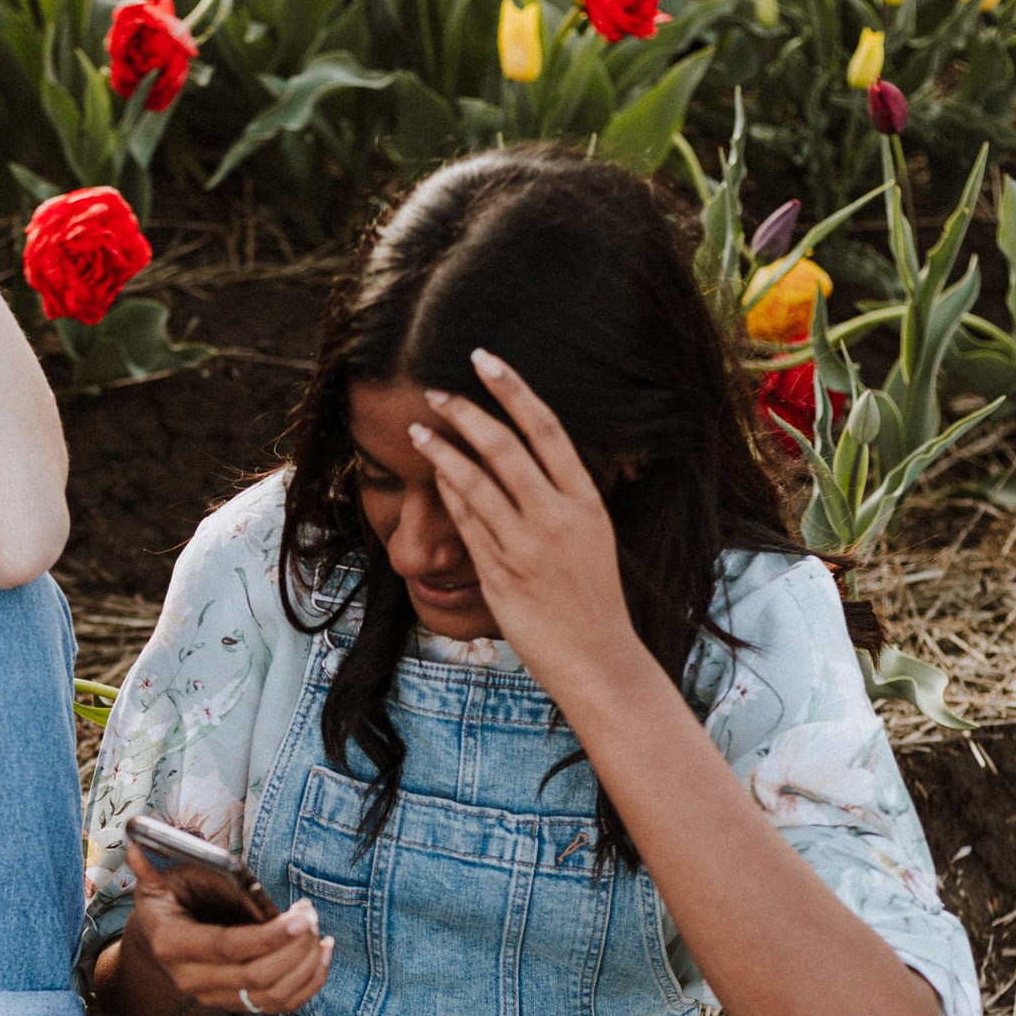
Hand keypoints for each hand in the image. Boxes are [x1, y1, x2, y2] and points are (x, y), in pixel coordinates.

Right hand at [124, 842, 332, 1015]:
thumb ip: (150, 866)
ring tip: (316, 929)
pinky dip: (309, 982)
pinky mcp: (237, 1004)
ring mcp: (215, 997)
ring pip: (272, 995)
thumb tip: (137, 845)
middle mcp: (192, 980)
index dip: (267, 937)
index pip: (227, 948)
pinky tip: (322, 952)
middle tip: (310, 915)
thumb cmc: (166, 902)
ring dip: (304, 964)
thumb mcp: (155, 882)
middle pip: (255, 976)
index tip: (299, 917)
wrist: (159, 943)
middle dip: (293, 947)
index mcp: (173, 945)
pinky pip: (281, 1004)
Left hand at [404, 350, 646, 698]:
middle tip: (436, 392)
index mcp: (586, 500)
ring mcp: (526, 546)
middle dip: (465, 412)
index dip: (512, 388)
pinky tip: (433, 475)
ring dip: (442, 450)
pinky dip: (448, 494)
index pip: (546, 428)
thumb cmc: (591, 595)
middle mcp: (556, 517)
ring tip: (418, 429)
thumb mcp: (592, 534)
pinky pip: (466, 524)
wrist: (597, 657)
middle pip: (503, 447)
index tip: (485, 359)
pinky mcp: (500, 574)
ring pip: (474, 483)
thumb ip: (561, 496)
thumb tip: (526, 456)